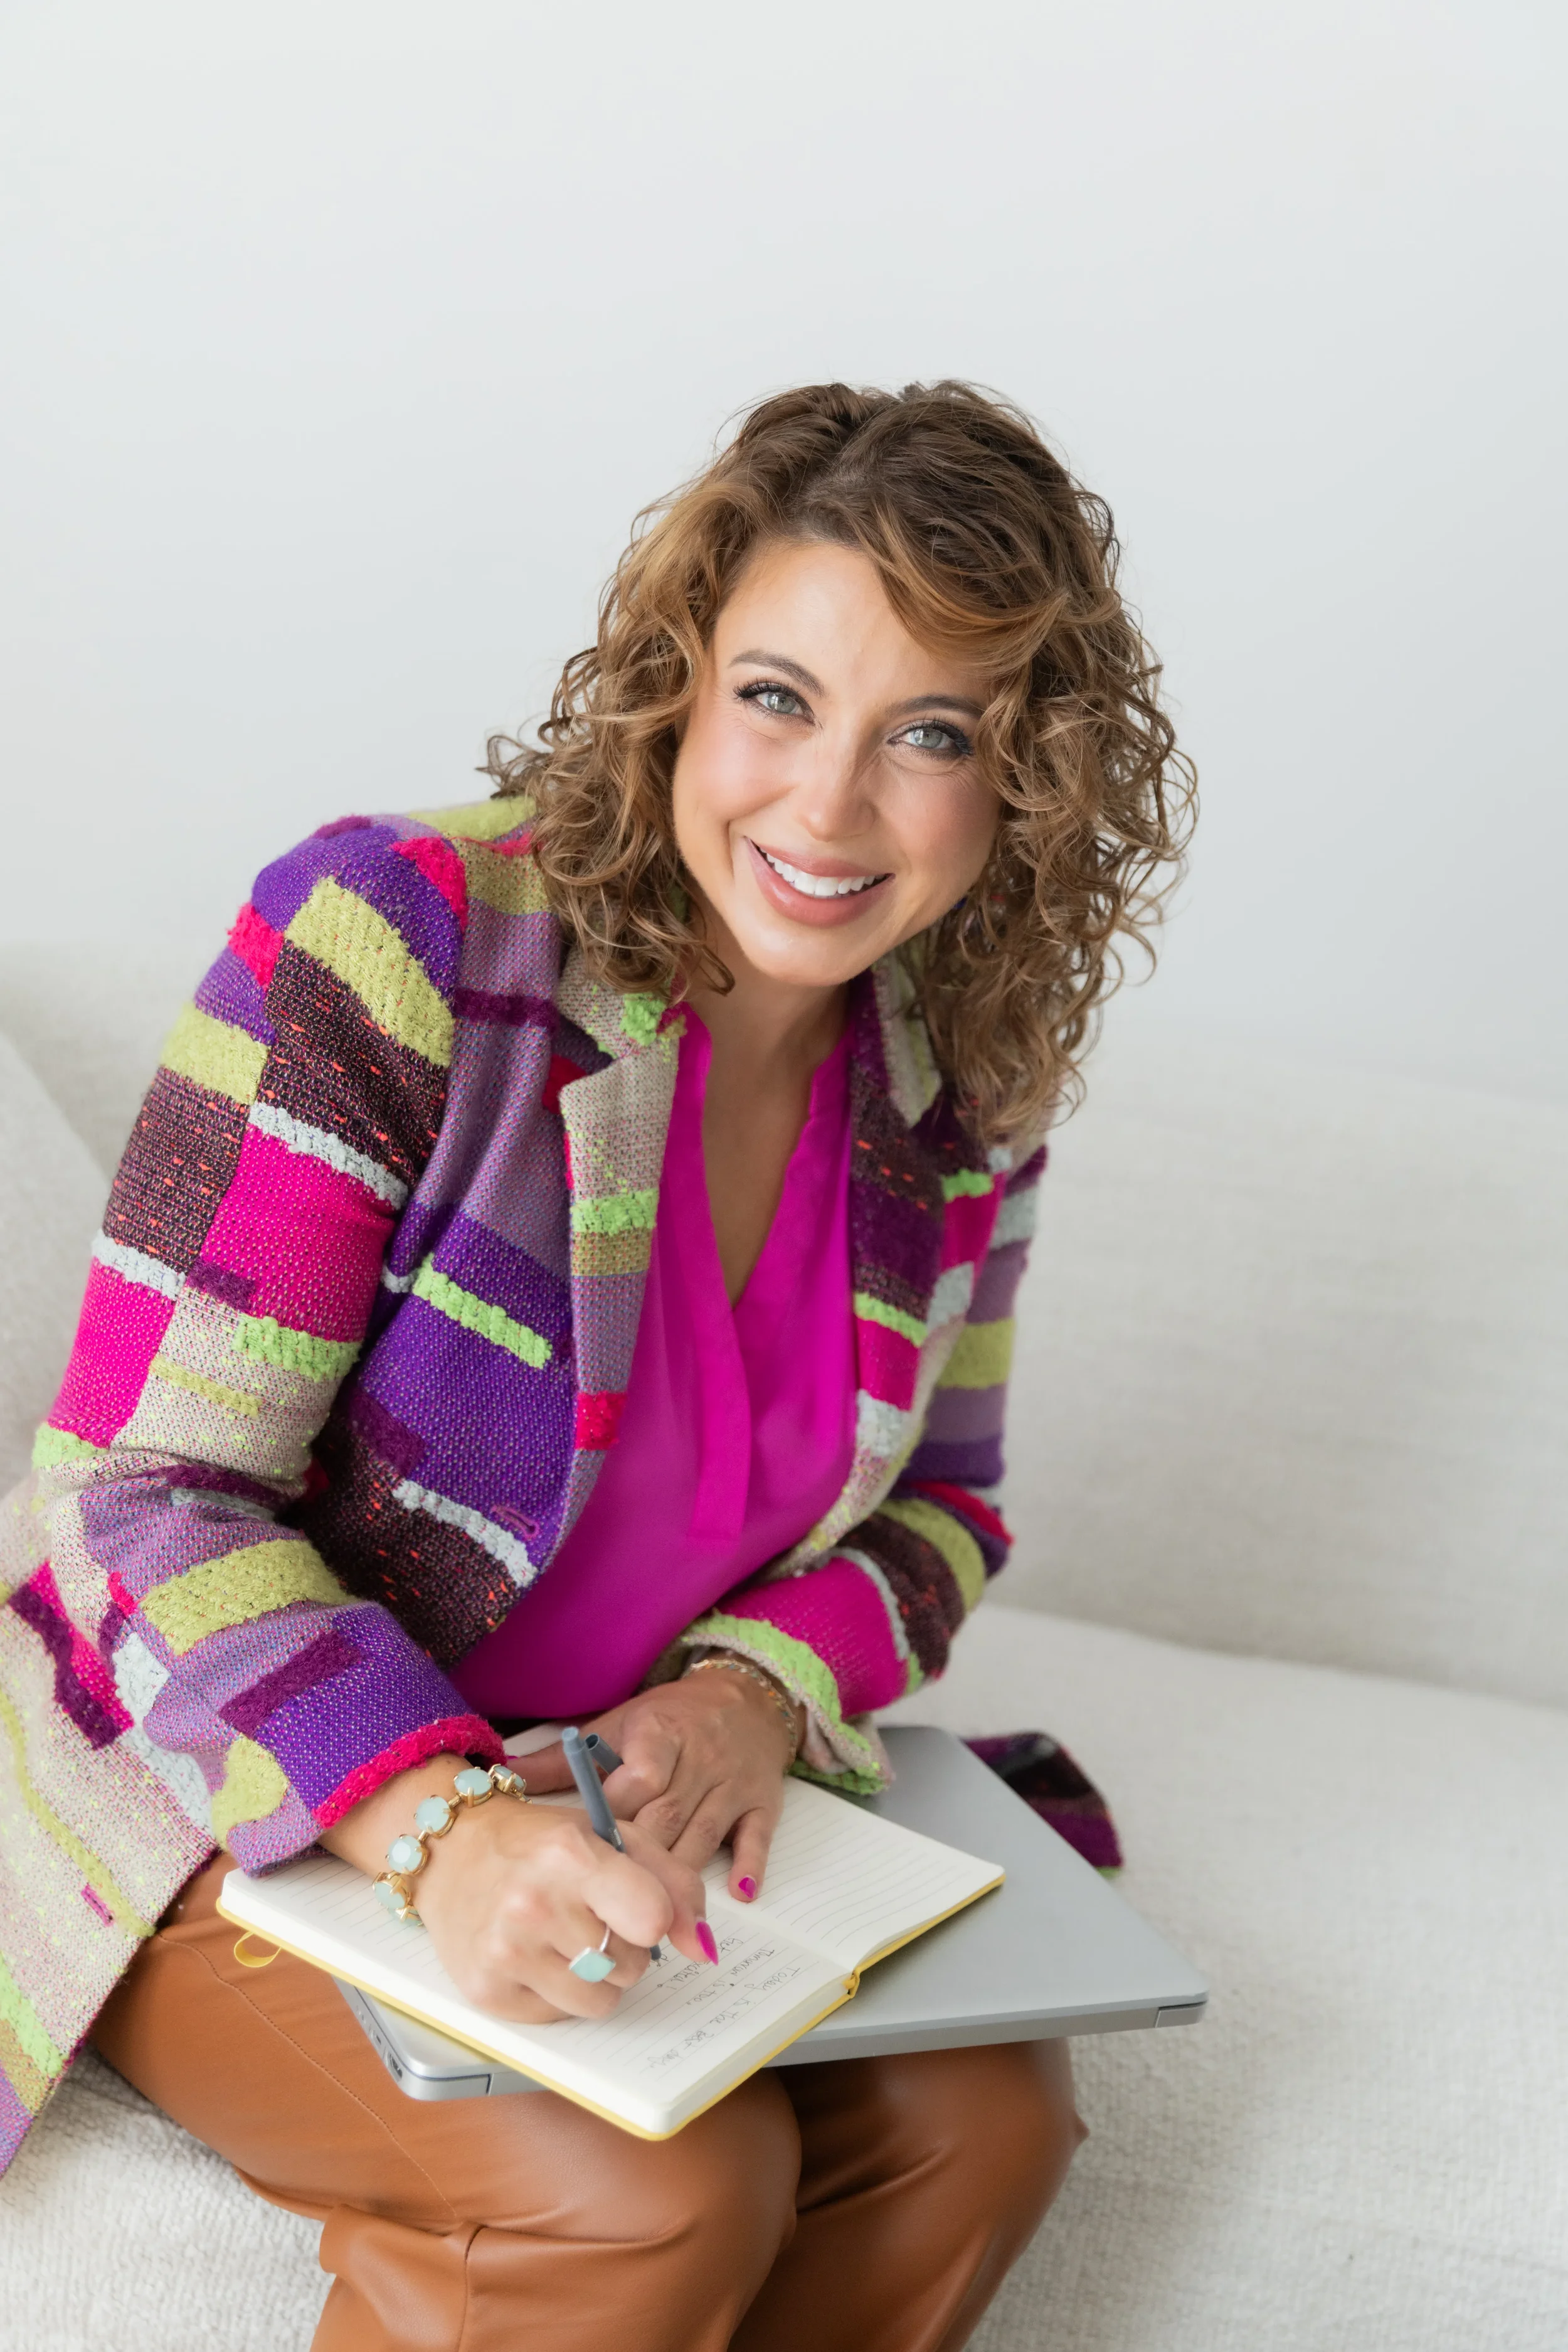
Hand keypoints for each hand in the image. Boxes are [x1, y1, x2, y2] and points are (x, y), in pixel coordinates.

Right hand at [321, 1757, 710, 2022]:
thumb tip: (705, 1947)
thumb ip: (673, 1884)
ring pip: (600, 2003)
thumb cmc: (540, 1842)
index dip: (655, 1918)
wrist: (452, 1850)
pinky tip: (534, 1955)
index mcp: (571, 1855)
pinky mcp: (485, 1992)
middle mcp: (534, 1905)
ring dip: (595, 1978)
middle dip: (623, 1946)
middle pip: (631, 1967)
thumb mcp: (613, 1837)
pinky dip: (556, 1993)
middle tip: (589, 1915)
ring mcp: (505, 1952)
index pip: (651, 1919)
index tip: (638, 1907)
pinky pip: (558, 2017)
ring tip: (564, 1938)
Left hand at [526, 1663, 803, 1901]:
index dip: (613, 1816)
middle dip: (636, 1865)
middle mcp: (699, 1759)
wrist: (745, 1697)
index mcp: (660, 1734)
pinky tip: (736, 1895)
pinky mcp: (763, 1802)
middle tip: (604, 1910)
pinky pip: (757, 1837)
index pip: (637, 1778)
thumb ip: (563, 1758)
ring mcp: (733, 1783)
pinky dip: (749, 1866)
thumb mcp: (616, 1725)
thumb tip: (502, 1776)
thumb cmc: (669, 1720)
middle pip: (666, 1817)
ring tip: (649, 1925)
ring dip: (678, 1881)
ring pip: (704, 1835)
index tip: (586, 1854)